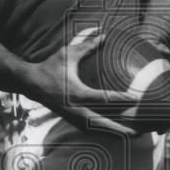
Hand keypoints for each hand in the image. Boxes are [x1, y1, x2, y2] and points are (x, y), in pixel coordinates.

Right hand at [23, 28, 138, 134]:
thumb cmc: (49, 67)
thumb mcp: (67, 54)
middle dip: (121, 129)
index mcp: (77, 94)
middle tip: (139, 131)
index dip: (121, 99)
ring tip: (133, 135)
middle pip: (103, 124)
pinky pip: (91, 130)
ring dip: (115, 134)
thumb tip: (103, 35)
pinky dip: (105, 133)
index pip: (103, 99)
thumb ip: (86, 46)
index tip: (137, 99)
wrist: (30, 84)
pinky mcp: (71, 120)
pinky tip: (117, 133)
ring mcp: (73, 118)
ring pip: (98, 131)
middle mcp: (76, 110)